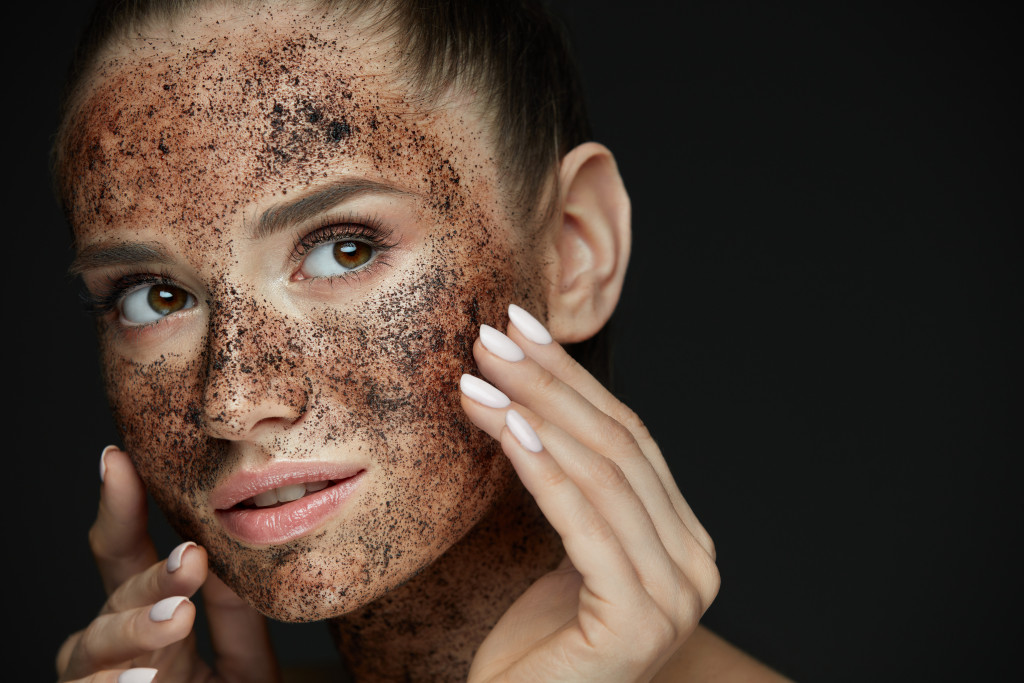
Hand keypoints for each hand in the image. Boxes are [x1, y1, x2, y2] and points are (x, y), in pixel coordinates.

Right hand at [56, 447, 279, 682]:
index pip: (126, 557)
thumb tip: (224, 542)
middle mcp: (116, 653)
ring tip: (172, 621)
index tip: (117, 457)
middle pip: (114, 601)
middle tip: (191, 562)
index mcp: (150, 622)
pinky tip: (138, 679)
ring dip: (133, 632)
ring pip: (91, 651)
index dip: (118, 508)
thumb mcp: (244, 663)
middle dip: (149, 579)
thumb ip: (233, 612)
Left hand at [461, 305, 719, 682]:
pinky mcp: (640, 619)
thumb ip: (575, 488)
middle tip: (493, 335)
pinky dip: (543, 467)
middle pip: (618, 447)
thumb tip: (537, 397)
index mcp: (683, 540)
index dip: (573, 380)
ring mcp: (675, 594)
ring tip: (480, 374)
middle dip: (550, 383)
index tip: (523, 329)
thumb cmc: (537, 647)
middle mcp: (695, 563)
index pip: (629, 439)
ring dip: (535, 412)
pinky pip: (584, 522)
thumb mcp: (563, 550)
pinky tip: (505, 427)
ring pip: (602, 474)